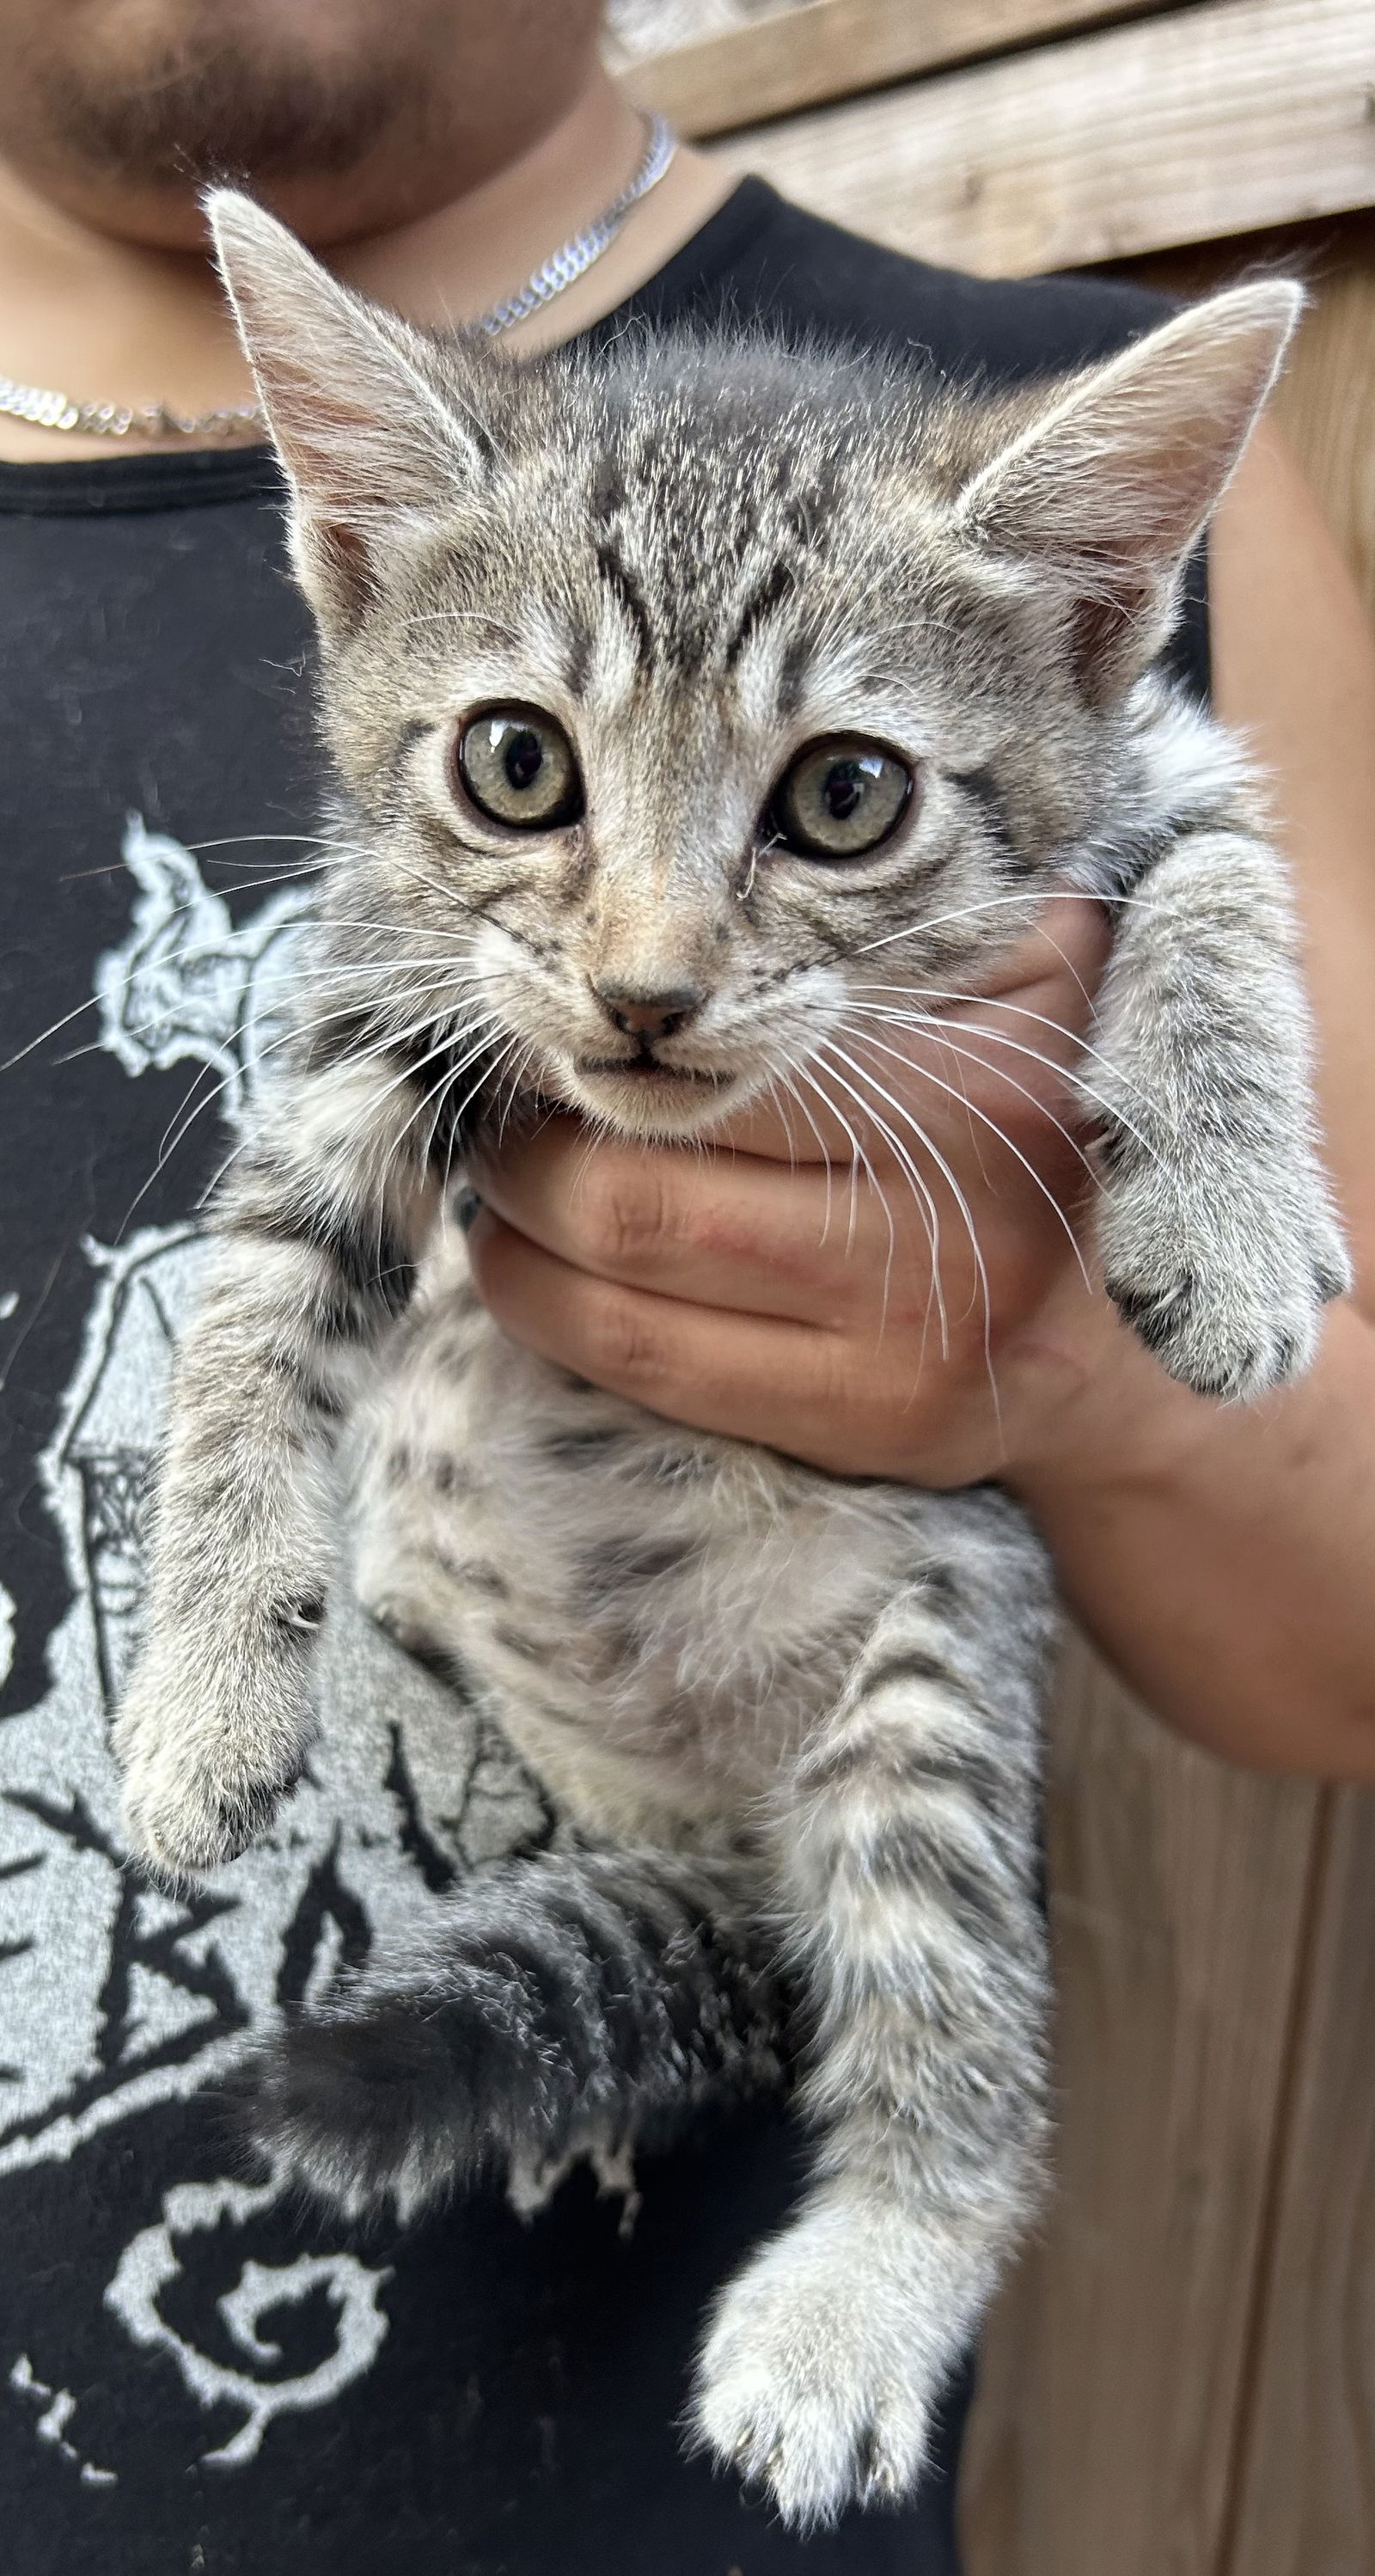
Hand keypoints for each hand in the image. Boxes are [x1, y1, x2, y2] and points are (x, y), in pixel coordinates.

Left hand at [465, 898, 1166, 1485]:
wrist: (1117, 1343)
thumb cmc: (1041, 1127)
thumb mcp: (1033, 985)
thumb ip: (931, 914)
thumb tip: (768, 836)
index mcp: (969, 1094)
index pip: (726, 1064)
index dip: (609, 1047)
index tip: (559, 1022)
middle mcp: (934, 1228)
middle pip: (646, 1191)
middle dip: (530, 1154)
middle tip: (502, 1116)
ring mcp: (895, 1344)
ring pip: (627, 1291)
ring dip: (518, 1239)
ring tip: (500, 1191)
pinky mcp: (859, 1428)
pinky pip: (652, 1376)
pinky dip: (554, 1317)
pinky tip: (529, 1271)